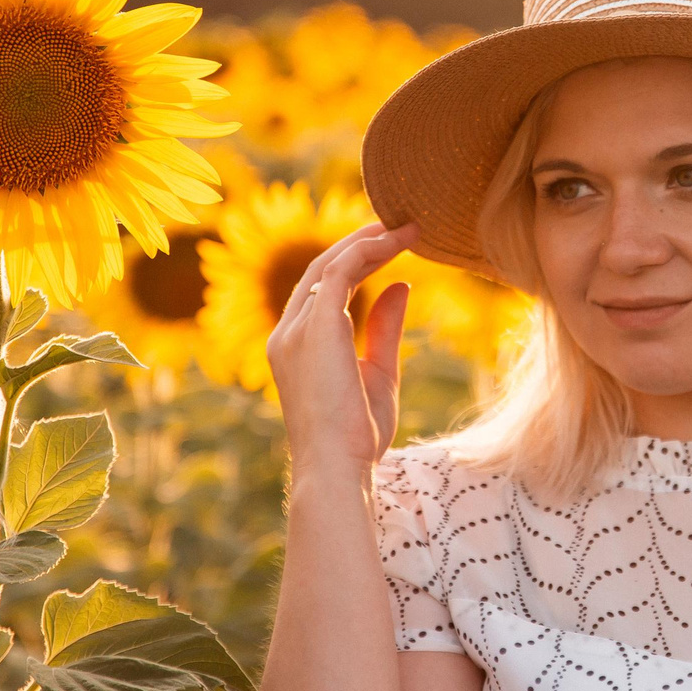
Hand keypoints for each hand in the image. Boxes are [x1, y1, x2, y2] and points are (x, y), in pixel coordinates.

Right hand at [267, 220, 418, 481]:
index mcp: (295, 346)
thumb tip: (400, 285)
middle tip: (398, 224)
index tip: (390, 245)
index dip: (354, 262)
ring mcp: (295, 329)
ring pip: (329, 263)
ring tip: (404, 226)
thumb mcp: (379, 373)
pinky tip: (396, 240)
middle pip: (320, 268)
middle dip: (359, 243)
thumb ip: (385, 328)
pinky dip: (367, 250)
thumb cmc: (357, 434)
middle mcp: (287, 332)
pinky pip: (339, 271)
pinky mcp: (314, 326)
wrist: (339, 466)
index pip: (320, 289)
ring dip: (367, 241)